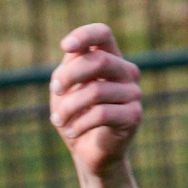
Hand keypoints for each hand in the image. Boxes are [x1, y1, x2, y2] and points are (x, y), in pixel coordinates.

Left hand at [49, 24, 142, 177]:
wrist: (90, 153)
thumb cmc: (76, 116)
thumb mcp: (65, 89)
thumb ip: (68, 68)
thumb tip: (74, 54)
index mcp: (111, 58)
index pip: (103, 34)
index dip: (84, 35)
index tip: (64, 46)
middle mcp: (127, 71)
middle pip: (98, 60)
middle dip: (69, 75)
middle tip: (54, 90)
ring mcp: (133, 93)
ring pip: (97, 90)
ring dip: (69, 106)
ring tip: (58, 120)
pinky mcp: (133, 116)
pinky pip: (102, 113)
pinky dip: (80, 123)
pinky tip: (71, 132)